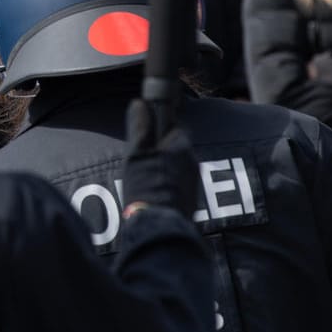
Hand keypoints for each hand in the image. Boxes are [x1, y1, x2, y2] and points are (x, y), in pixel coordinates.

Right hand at [120, 98, 197, 218]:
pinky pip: (179, 184)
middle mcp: (194, 163)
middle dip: (162, 151)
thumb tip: (140, 103)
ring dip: (165, 169)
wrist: (158, 228)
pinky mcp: (192, 200)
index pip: (176, 127)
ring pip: (179, 167)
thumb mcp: (137, 155)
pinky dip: (169, 185)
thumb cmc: (147, 189)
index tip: (146, 137)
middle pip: (177, 148)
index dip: (160, 130)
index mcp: (182, 147)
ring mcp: (195, 183)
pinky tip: (154, 194)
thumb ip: (140, 128)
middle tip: (142, 161)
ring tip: (146, 180)